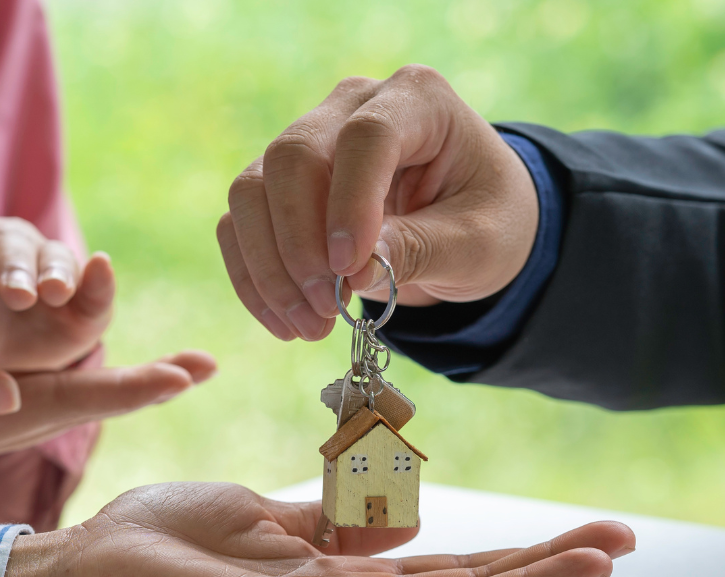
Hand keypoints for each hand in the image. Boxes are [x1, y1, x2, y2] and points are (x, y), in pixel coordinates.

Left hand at [0, 213, 114, 370]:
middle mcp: (10, 247)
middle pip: (15, 248)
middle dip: (15, 268)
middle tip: (16, 294)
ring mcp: (50, 271)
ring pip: (56, 261)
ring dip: (57, 273)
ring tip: (54, 294)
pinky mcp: (85, 304)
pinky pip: (96, 288)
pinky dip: (102, 279)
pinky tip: (103, 270)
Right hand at [0, 323, 214, 470]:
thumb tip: (9, 391)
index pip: (65, 405)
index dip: (125, 389)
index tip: (183, 376)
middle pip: (79, 405)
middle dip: (142, 386)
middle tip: (204, 367)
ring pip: (64, 399)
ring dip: (119, 384)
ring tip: (173, 369)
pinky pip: (36, 394)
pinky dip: (78, 378)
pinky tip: (99, 370)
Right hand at [217, 65, 537, 340]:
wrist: (467, 230)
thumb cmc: (485, 223)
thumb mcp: (478, 243)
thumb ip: (422, 248)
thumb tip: (356, 270)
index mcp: (417, 100)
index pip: (366, 137)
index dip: (350, 203)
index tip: (349, 270)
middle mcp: (351, 108)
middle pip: (293, 157)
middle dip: (300, 245)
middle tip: (325, 312)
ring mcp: (307, 143)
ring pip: (252, 191)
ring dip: (271, 269)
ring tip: (310, 327)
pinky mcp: (278, 187)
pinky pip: (239, 225)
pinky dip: (253, 279)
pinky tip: (285, 322)